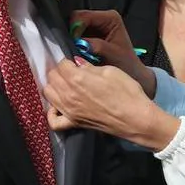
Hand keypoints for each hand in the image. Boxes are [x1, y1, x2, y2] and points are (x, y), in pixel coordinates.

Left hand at [44, 60, 179, 148]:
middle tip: (72, 72)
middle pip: (52, 77)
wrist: (136, 118)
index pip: (61, 64)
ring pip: (48, 93)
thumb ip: (89, 67)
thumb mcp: (111, 71)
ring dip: (54, 86)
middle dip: (60, 71)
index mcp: (77, 78)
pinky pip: (53, 120)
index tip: (76, 63)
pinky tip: (59, 106)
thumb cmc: (127, 92)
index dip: (68, 61)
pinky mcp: (73, 123)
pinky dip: (52, 113)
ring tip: (66, 85)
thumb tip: (77, 63)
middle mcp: (68, 94)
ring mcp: (68, 110)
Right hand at [69, 9, 154, 95]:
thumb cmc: (126, 64)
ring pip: (74, 27)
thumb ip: (97, 46)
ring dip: (72, 39)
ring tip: (77, 51)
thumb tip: (79, 42)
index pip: (84, 15)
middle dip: (72, 33)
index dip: (75, 27)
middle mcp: (102, 18)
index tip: (74, 42)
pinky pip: (75, 35)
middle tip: (73, 48)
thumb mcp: (112, 55)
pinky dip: (74, 43)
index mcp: (110, 18)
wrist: (132, 73)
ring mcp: (95, 26)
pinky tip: (78, 51)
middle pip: (77, 19)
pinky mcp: (90, 34)